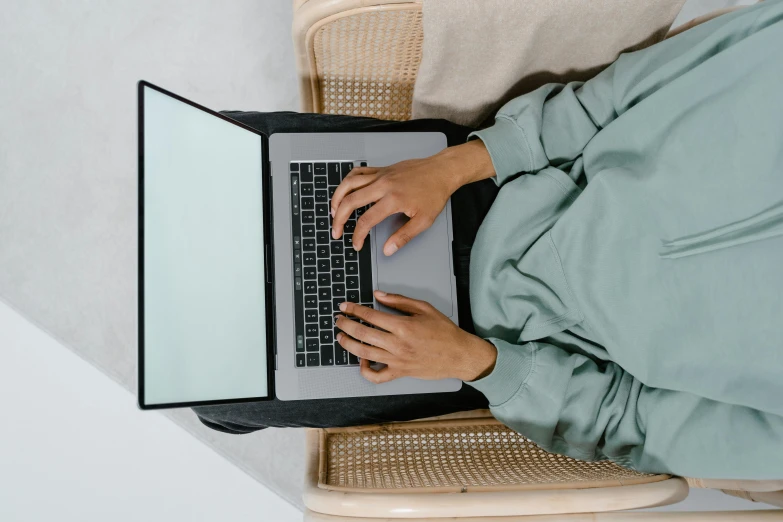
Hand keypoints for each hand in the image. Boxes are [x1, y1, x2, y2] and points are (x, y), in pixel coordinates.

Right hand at [330, 140, 494, 255]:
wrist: (441, 171)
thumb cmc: (434, 193)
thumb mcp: (424, 220)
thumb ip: (404, 237)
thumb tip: (388, 250)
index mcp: (393, 200)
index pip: (366, 220)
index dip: (357, 236)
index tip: (356, 244)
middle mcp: (383, 185)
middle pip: (350, 201)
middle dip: (339, 219)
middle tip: (336, 231)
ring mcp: (381, 175)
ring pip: (349, 183)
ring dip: (337, 198)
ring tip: (333, 211)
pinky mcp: (382, 169)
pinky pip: (358, 172)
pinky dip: (348, 181)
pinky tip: (345, 191)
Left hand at [334, 290, 496, 382]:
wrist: (458, 355)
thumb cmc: (444, 331)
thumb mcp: (424, 308)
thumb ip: (399, 300)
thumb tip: (378, 295)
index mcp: (403, 326)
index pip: (371, 316)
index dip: (354, 310)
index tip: (345, 307)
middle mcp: (398, 344)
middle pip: (363, 334)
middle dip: (346, 325)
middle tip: (339, 320)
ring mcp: (397, 361)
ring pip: (365, 354)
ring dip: (349, 345)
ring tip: (341, 337)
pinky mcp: (400, 373)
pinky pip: (377, 377)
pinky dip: (365, 371)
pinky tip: (361, 361)